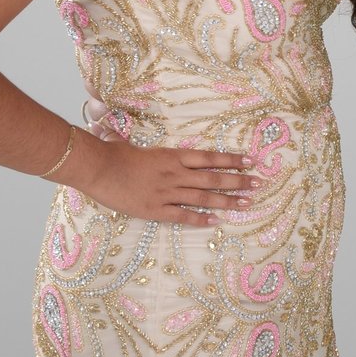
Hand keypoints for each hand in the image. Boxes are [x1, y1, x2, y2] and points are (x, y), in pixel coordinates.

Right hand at [65, 133, 258, 226]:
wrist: (96, 168)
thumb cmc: (113, 153)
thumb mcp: (137, 144)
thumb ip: (149, 146)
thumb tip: (142, 135)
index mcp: (173, 155)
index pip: (210, 157)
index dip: (231, 160)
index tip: (250, 161)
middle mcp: (175, 173)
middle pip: (213, 178)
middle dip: (238, 181)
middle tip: (258, 184)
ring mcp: (167, 192)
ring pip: (204, 197)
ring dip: (227, 201)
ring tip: (246, 203)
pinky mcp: (155, 209)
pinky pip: (183, 216)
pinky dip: (200, 219)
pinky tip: (216, 221)